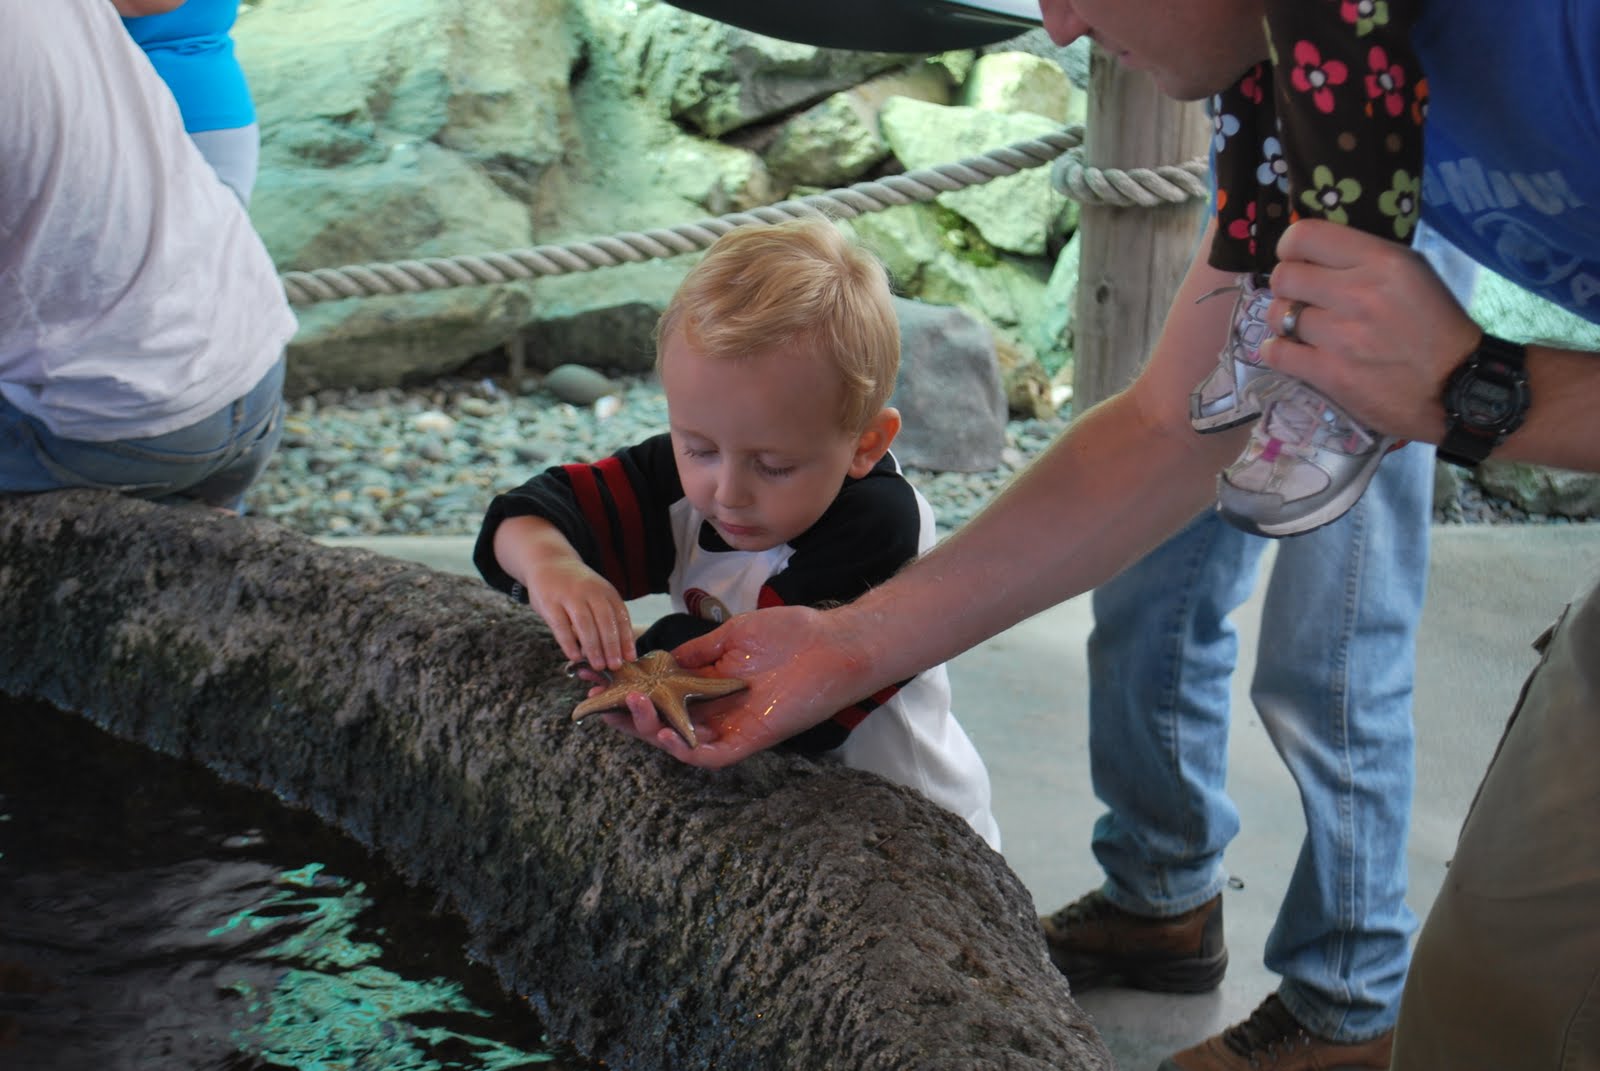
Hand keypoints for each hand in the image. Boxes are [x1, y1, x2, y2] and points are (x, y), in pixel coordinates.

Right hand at [523, 559, 634, 669]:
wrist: (549, 562)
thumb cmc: (577, 588)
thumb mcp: (597, 595)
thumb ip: (606, 618)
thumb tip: (620, 651)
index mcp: (606, 591)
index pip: (620, 616)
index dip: (626, 638)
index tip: (630, 657)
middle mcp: (590, 591)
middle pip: (605, 621)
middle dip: (611, 645)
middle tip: (614, 665)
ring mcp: (569, 596)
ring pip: (585, 624)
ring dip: (593, 647)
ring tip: (598, 665)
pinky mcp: (550, 602)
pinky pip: (561, 626)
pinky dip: (569, 643)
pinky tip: (575, 656)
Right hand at [600, 605, 869, 767]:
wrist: (830, 645)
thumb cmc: (789, 635)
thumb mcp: (732, 636)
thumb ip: (697, 653)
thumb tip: (660, 660)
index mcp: (708, 686)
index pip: (659, 694)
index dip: (627, 690)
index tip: (596, 678)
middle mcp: (714, 711)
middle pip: (659, 722)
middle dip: (625, 714)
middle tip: (595, 702)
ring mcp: (730, 728)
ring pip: (677, 742)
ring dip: (647, 730)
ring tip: (625, 709)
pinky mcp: (748, 741)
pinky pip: (708, 755)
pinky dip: (681, 748)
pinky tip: (660, 732)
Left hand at [1262, 219, 1482, 441]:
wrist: (1457, 385)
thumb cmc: (1436, 327)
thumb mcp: (1413, 273)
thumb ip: (1364, 259)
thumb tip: (1315, 255)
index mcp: (1381, 261)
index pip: (1305, 236)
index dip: (1290, 248)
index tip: (1296, 260)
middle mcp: (1357, 293)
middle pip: (1284, 276)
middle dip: (1287, 287)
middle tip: (1301, 300)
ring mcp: (1341, 335)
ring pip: (1278, 314)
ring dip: (1285, 321)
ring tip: (1303, 329)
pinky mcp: (1329, 373)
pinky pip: (1275, 353)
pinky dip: (1277, 351)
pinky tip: (1292, 352)